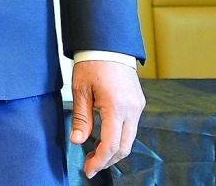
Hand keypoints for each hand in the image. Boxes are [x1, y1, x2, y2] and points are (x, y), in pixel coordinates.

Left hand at [69, 59, 145, 178]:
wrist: (108, 45)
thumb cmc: (92, 64)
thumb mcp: (80, 90)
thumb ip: (80, 118)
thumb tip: (77, 141)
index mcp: (116, 106)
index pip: (111, 144)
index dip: (99, 160)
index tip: (88, 169)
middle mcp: (132, 109)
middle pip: (124, 146)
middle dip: (108, 160)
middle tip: (91, 165)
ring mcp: (138, 106)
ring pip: (130, 139)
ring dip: (114, 150)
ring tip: (95, 154)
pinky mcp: (138, 103)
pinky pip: (131, 127)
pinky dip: (120, 137)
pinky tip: (106, 138)